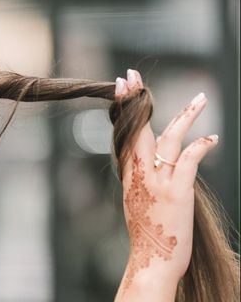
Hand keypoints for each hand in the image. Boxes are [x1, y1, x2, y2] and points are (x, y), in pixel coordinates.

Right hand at [114, 69, 216, 300]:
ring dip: (185, 116)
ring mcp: (158, 181)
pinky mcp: (177, 192)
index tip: (123, 84)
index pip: (125, 131)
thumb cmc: (148, 230)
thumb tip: (148, 154)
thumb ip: (139, 172)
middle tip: (131, 76)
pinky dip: (201, 146)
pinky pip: (189, 161)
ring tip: (200, 98)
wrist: (152, 259)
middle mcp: (140, 173)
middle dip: (135, 100)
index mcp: (129, 173)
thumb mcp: (135, 197)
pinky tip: (212, 137)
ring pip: (168, 139)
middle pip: (137, 128)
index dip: (124, 106)